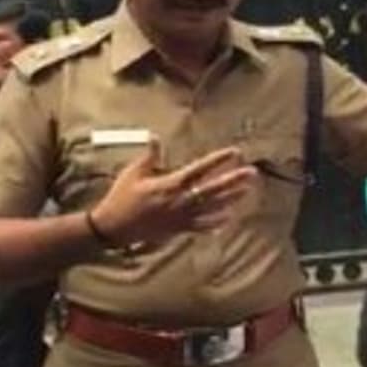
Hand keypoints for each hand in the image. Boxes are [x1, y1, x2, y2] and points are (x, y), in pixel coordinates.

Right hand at [88, 141, 258, 245]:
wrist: (115, 227)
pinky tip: (229, 218)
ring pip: (213, 208)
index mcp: (170, 184)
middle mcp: (180, 201)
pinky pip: (202, 226)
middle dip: (234, 181)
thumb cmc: (122, 197)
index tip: (234, 152)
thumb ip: (149, 156)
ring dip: (232, 199)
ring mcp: (181, 217)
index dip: (219, 160)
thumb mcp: (134, 172)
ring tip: (248, 191)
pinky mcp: (179, 229)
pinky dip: (216, 222)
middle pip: (213, 189)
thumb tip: (155, 137)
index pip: (200, 169)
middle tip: (252, 173)